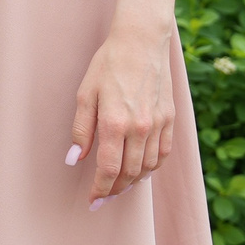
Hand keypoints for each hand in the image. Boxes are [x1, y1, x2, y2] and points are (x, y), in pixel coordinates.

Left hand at [70, 19, 178, 204]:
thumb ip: (81, 129)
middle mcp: (140, 128)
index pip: (109, 169)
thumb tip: (74, 159)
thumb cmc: (108, 66)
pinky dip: (152, 167)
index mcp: (115, 122)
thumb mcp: (85, 94)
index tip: (92, 201)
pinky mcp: (170, 119)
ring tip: (119, 187)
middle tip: (103, 198)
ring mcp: (158, 124)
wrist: (141, 43)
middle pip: (129, 173)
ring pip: (148, 167)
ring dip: (133, 182)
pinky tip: (141, 170)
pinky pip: (163, 153)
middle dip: (115, 190)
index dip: (100, 189)